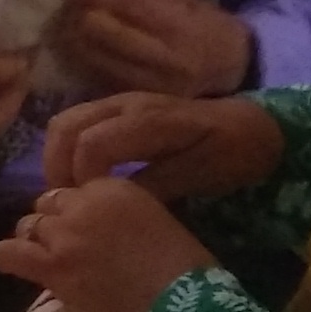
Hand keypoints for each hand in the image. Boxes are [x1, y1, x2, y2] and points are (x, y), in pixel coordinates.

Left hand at [0, 178, 216, 311]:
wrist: (178, 306)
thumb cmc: (185, 270)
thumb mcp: (158, 223)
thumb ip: (126, 217)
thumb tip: (112, 231)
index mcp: (114, 187)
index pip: (77, 189)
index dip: (79, 211)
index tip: (89, 229)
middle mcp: (83, 203)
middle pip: (50, 204)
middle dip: (56, 223)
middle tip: (68, 247)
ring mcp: (63, 234)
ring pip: (29, 225)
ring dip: (36, 240)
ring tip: (46, 258)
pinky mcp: (51, 267)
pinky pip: (9, 254)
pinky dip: (8, 257)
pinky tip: (12, 263)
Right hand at [36, 92, 283, 197]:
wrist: (253, 126)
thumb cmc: (231, 153)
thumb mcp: (202, 175)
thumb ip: (157, 185)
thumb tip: (111, 204)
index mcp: (149, 120)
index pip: (91, 144)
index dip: (81, 178)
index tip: (90, 207)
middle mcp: (126, 104)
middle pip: (66, 127)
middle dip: (57, 168)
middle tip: (65, 205)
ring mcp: (120, 104)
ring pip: (65, 122)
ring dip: (58, 158)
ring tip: (70, 194)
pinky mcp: (119, 110)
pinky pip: (79, 123)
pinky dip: (68, 151)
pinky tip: (83, 179)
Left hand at [58, 0, 255, 96]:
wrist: (234, 71)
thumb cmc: (206, 28)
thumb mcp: (185, 2)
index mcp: (179, 29)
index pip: (126, 8)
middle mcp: (165, 61)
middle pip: (106, 35)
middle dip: (80, 16)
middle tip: (65, 5)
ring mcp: (151, 86)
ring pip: (97, 60)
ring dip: (73, 40)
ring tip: (62, 24)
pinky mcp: (141, 102)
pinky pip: (100, 79)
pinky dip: (82, 62)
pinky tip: (72, 49)